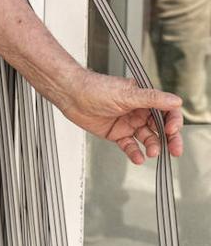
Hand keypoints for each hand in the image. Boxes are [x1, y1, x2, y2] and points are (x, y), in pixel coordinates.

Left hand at [60, 71, 183, 164]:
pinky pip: (130, 146)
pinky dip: (135, 153)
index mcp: (144, 98)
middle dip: (169, 140)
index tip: (171, 130)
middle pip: (161, 128)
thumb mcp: (126, 93)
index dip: (173, 121)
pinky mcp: (117, 134)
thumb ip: (151, 98)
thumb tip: (175, 100)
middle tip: (175, 150)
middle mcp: (138, 111)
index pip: (167, 111)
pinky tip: (138, 158)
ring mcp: (128, 123)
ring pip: (147, 138)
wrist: (70, 94)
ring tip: (151, 152)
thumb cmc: (94, 87)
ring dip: (152, 146)